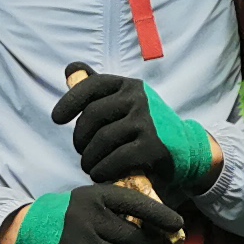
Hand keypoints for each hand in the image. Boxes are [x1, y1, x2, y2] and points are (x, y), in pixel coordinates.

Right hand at [9, 182, 183, 243]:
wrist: (28, 231)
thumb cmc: (68, 215)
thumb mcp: (90, 199)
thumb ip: (117, 207)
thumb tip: (156, 228)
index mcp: (96, 196)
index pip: (136, 203)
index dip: (161, 215)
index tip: (177, 225)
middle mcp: (90, 218)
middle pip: (135, 238)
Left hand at [52, 71, 217, 193]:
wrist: (186, 149)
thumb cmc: (147, 126)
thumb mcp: (125, 102)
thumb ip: (98, 89)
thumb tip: (70, 69)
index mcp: (128, 86)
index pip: (91, 86)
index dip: (69, 102)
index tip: (56, 118)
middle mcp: (138, 98)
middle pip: (91, 116)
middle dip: (80, 138)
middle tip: (82, 152)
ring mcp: (146, 121)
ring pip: (101, 140)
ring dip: (89, 159)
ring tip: (90, 167)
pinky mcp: (152, 146)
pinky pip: (115, 159)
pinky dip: (102, 170)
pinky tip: (100, 174)